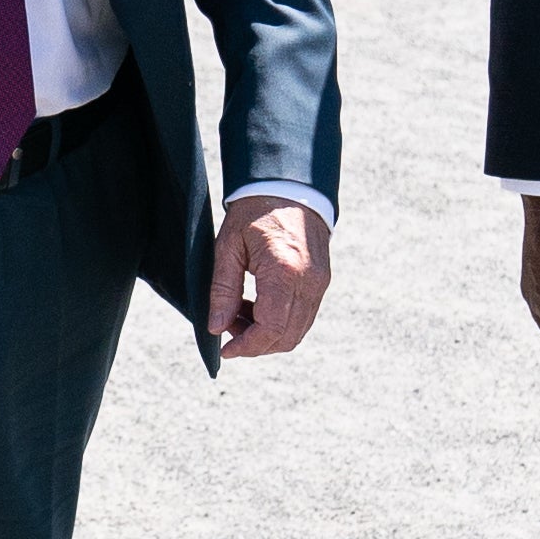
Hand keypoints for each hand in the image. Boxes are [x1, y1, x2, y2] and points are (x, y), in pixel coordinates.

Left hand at [210, 197, 330, 357]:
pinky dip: (279, 323)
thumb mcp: (228, 247)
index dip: (248, 346)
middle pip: (286, 337)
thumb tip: (217, 327)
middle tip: (228, 330)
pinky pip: (303, 317)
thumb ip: (222, 290)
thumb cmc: (255, 213)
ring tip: (239, 315)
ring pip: (296, 332)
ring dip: (267, 335)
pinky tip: (256, 307)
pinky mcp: (321, 283)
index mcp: (284, 271)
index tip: (226, 350)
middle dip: (256, 345)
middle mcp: (309, 282)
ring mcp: (319, 284)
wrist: (289, 188)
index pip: (271, 328)